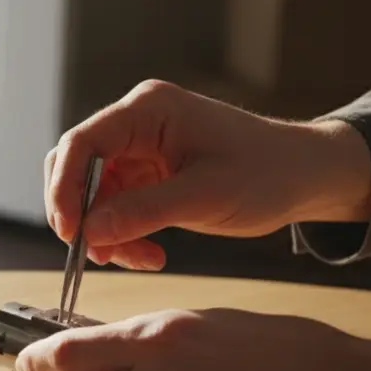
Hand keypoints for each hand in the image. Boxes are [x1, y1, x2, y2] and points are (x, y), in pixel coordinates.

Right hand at [44, 80, 370, 270]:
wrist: (306, 176)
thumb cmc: (268, 172)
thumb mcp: (205, 197)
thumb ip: (142, 212)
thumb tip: (89, 232)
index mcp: (149, 110)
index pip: (81, 143)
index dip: (64, 188)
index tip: (69, 232)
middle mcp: (137, 122)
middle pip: (77, 167)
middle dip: (83, 214)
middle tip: (96, 254)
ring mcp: (140, 148)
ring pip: (92, 193)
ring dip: (105, 232)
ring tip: (139, 260)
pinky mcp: (147, 173)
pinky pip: (114, 205)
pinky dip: (123, 234)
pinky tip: (148, 254)